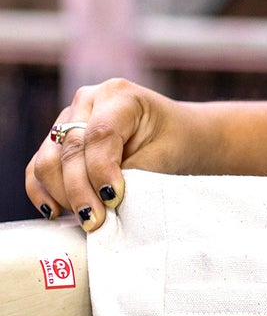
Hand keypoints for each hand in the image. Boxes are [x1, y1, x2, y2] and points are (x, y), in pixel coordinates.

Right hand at [26, 79, 191, 231]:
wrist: (180, 135)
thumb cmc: (177, 143)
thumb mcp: (165, 155)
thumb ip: (135, 172)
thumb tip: (103, 200)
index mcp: (119, 95)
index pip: (100, 135)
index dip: (101, 170)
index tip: (112, 199)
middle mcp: (87, 101)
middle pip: (70, 149)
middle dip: (80, 190)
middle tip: (96, 220)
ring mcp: (68, 119)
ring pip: (48, 160)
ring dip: (62, 194)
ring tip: (87, 219)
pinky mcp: (57, 140)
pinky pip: (38, 167)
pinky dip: (43, 191)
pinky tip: (54, 212)